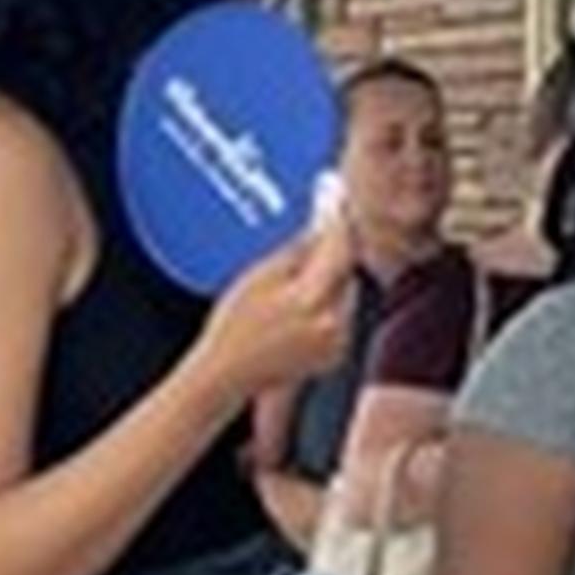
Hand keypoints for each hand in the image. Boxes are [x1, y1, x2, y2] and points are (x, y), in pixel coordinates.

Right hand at [200, 215, 357, 403]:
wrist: (227, 374)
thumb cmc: (234, 327)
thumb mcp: (259, 277)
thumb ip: (297, 250)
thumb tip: (321, 224)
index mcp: (311, 300)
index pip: (339, 249)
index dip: (338, 222)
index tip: (337, 199)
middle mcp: (332, 324)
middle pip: (346, 272)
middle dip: (332, 255)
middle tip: (311, 240)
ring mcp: (337, 343)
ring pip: (346, 293)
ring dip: (329, 281)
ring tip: (292, 286)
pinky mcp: (336, 355)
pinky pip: (342, 316)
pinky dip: (328, 305)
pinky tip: (297, 310)